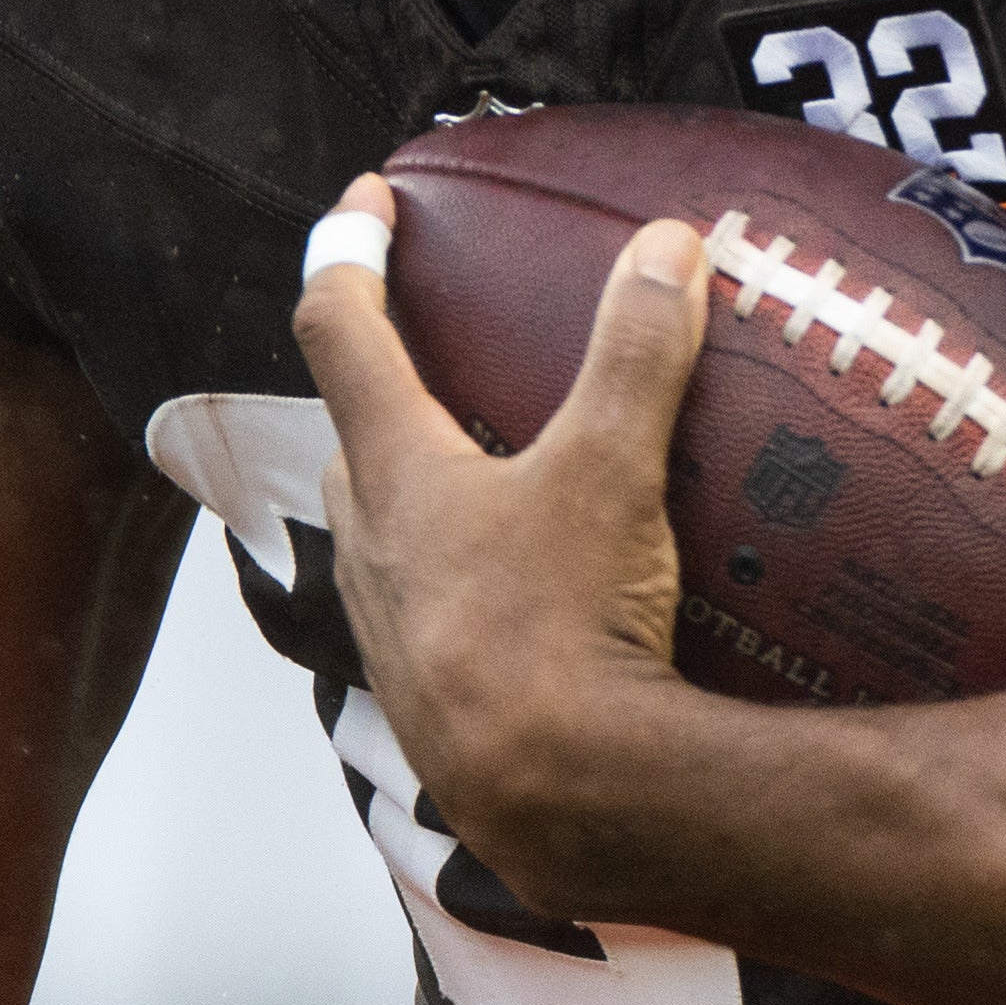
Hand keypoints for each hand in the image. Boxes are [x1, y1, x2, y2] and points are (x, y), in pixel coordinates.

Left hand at [289, 178, 708, 899]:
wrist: (559, 804)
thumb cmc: (564, 627)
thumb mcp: (610, 472)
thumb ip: (636, 353)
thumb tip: (666, 244)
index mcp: (394, 469)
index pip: (339, 328)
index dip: (348, 250)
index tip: (369, 200)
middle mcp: (368, 544)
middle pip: (355, 434)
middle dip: (387, 384)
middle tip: (448, 356)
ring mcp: (387, 630)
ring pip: (383, 530)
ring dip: (422, 490)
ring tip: (501, 479)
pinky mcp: (422, 699)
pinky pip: (425, 609)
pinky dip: (460, 578)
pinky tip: (527, 595)